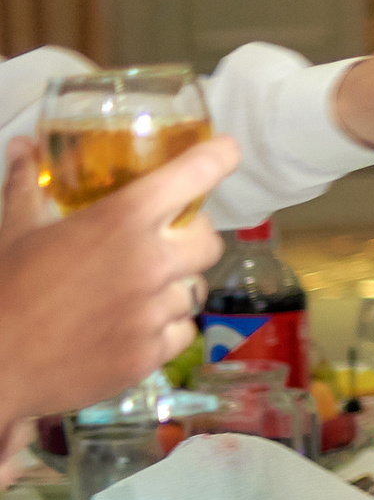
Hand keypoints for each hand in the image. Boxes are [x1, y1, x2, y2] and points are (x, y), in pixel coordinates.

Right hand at [0, 135, 238, 423]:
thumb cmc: (5, 289)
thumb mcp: (15, 229)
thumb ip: (29, 183)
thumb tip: (24, 145)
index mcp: (121, 221)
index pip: (193, 175)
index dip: (217, 157)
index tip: (226, 150)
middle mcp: (150, 263)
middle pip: (210, 241)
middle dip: (193, 238)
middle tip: (165, 241)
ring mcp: (154, 312)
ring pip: (195, 290)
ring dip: (174, 287)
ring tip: (136, 290)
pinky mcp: (151, 354)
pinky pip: (181, 331)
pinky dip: (164, 328)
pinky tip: (132, 326)